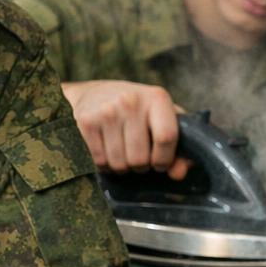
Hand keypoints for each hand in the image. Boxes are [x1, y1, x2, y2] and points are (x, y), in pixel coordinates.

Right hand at [62, 80, 188, 178]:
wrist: (95, 93)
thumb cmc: (137, 111)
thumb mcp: (162, 119)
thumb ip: (179, 146)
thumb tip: (178, 173)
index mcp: (157, 98)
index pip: (166, 137)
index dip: (164, 159)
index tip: (159, 164)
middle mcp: (131, 102)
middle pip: (139, 158)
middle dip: (140, 167)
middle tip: (138, 159)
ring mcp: (106, 111)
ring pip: (119, 163)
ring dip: (122, 168)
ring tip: (123, 157)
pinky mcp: (86, 122)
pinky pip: (99, 161)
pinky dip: (104, 166)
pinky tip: (107, 155)